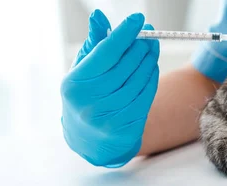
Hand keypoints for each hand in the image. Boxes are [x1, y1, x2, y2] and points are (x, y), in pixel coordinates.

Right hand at [60, 10, 159, 167]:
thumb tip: (100, 16)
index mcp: (75, 84)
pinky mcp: (125, 128)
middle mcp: (89, 103)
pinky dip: (151, 78)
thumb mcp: (83, 69)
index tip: (138, 19)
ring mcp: (108, 118)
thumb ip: (94, 43)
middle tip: (150, 33)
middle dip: (140, 46)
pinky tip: (151, 66)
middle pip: (125, 66)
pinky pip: (145, 96)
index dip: (124, 34)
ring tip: (152, 48)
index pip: (105, 54)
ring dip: (149, 60)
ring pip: (138, 81)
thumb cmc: (86, 94)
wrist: (88, 139)